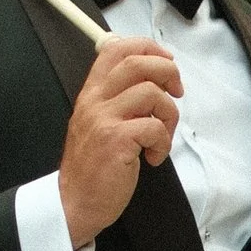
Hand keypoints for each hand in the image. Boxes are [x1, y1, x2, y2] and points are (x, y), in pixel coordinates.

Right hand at [57, 36, 180, 247]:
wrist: (74, 202)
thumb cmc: (91, 167)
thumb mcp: (97, 123)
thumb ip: (117, 99)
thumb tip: (153, 81)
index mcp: (92, 93)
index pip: (117, 48)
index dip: (148, 48)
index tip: (166, 63)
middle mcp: (95, 101)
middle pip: (138, 62)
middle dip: (168, 73)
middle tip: (176, 93)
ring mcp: (104, 120)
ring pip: (152, 93)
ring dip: (169, 114)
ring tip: (162, 136)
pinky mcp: (116, 141)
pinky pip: (154, 127)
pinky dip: (163, 143)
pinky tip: (153, 157)